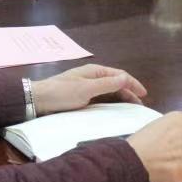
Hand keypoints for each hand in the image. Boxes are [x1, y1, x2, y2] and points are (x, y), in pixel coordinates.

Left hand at [32, 64, 146, 115]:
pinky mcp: (81, 97)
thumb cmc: (61, 93)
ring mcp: (86, 87)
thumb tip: (126, 78)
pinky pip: (101, 98)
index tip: (144, 94)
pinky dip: (111, 102)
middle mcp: (92, 77)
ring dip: (121, 98)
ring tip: (130, 109)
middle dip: (129, 92)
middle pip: (116, 83)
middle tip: (139, 105)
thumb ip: (106, 84)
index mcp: (94, 72)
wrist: (37, 101)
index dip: (133, 83)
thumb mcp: (85, 89)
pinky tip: (114, 110)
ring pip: (109, 91)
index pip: (120, 75)